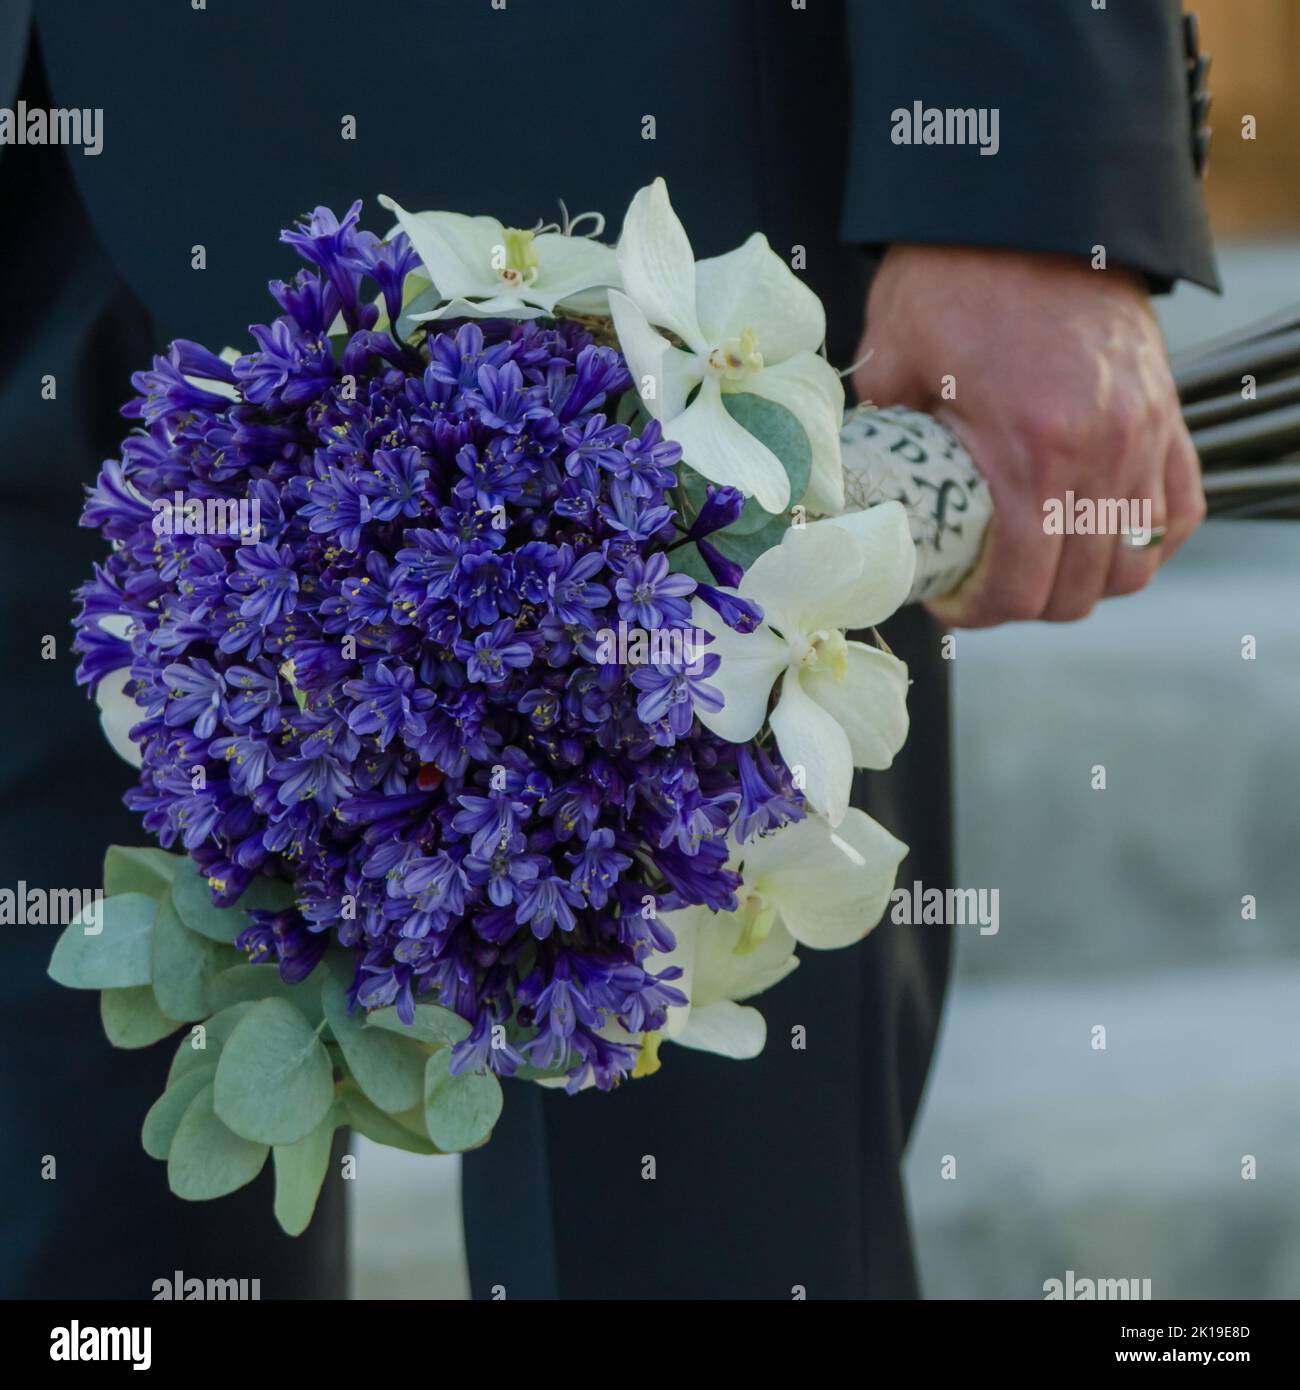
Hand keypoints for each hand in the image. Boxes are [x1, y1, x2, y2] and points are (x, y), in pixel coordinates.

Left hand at [852, 244, 1204, 627]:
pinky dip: (1143, 541)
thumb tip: (854, 492)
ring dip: (1085, 582)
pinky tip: (1098, 539)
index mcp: (1031, 450)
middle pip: (1081, 589)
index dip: (983, 613)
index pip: (1024, 584)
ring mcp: (1145, 435)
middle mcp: (1102, 452)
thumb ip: (880, 440)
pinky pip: (1178, 511)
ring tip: (1039, 568)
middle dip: (1027, 605)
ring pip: (1135, 561)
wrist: (1028, 205)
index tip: (951, 603)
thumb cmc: (951, 279)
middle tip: (985, 589)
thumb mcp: (891, 363)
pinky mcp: (1167, 415)